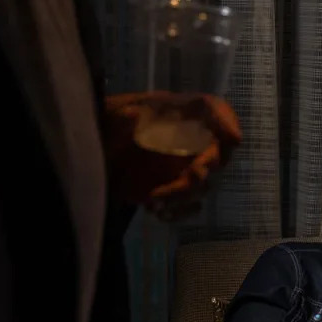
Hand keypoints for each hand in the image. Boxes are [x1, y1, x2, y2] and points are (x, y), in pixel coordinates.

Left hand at [103, 92, 240, 219]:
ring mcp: (181, 168)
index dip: (227, 122)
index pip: (211, 109)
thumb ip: (123, 117)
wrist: (87, 156)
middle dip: (208, 165)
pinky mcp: (172, 191)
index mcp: (175, 113)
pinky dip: (178, 212)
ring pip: (201, 185)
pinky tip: (157, 211)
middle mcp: (186, 139)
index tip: (234, 139)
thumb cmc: (102, 128)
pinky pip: (189, 206)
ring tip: (154, 200)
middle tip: (193, 174)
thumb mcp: (112, 115)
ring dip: (183, 195)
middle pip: (216, 153)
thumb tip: (142, 116)